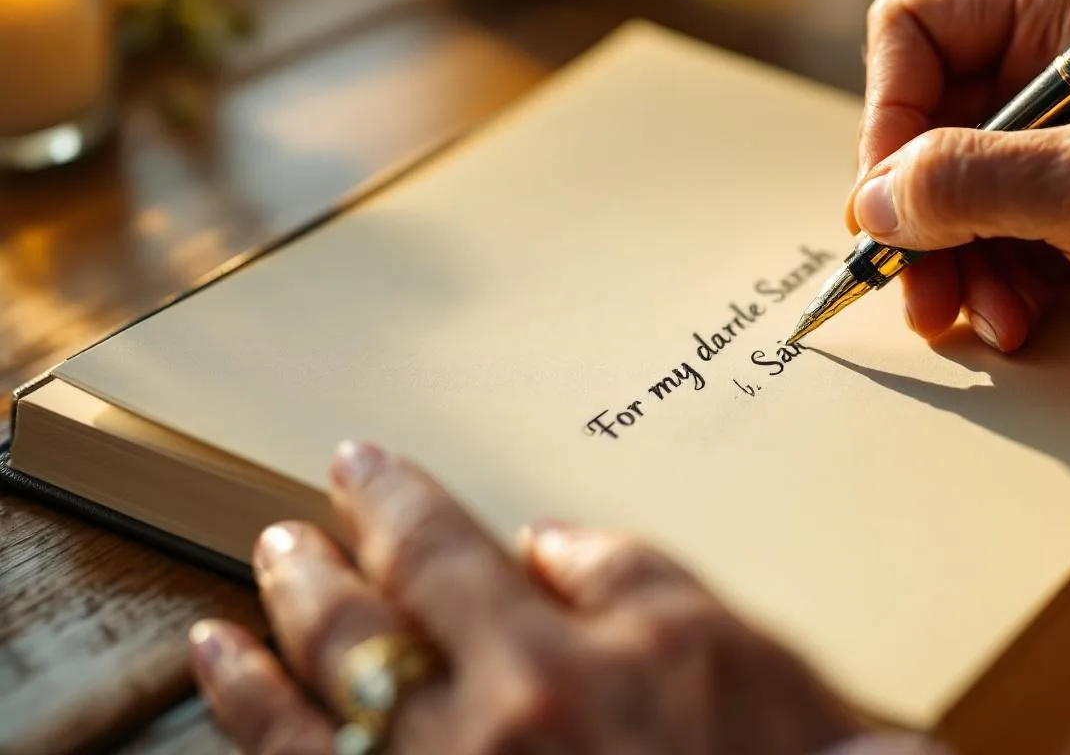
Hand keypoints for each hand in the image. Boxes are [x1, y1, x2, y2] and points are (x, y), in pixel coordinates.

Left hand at [187, 442, 941, 753]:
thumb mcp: (722, 640)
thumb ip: (627, 573)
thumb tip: (545, 543)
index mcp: (546, 664)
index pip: (436, 554)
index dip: (389, 502)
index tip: (357, 468)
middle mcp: (475, 740)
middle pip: (357, 638)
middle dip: (311, 577)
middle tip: (281, 538)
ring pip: (311, 736)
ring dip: (259, 675)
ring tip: (221, 634)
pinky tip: (256, 731)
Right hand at [847, 0, 1069, 374]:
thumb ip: (971, 182)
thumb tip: (874, 202)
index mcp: (1058, 20)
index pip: (918, 34)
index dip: (891, 111)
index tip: (888, 190)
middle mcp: (1039, 78)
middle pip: (915, 129)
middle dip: (913, 212)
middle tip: (911, 273)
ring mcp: (1036, 153)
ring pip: (931, 199)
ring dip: (942, 265)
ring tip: (969, 311)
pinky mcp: (1041, 217)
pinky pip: (966, 246)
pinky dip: (976, 289)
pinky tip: (1010, 317)